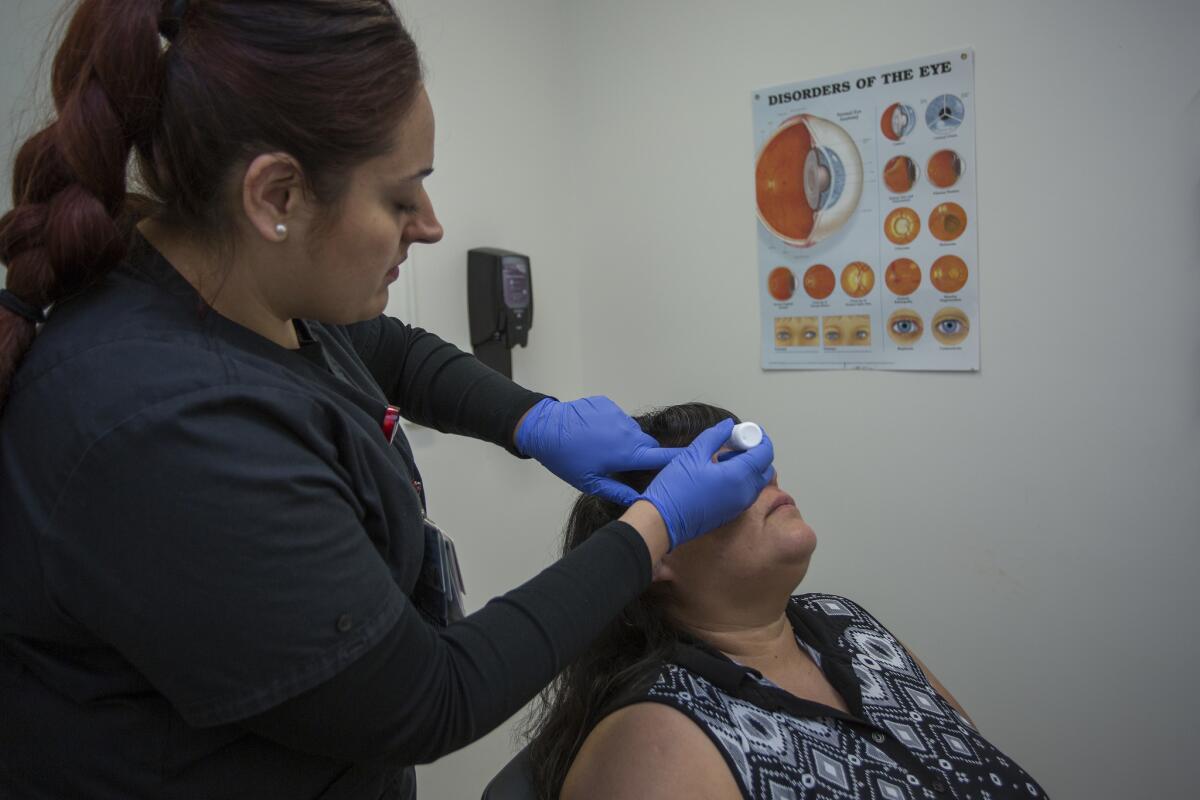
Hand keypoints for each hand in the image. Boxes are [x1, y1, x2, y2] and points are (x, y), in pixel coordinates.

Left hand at [516, 397, 681, 503]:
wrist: (544, 428)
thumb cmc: (567, 459)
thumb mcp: (591, 483)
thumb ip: (620, 491)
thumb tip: (641, 501)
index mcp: (627, 453)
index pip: (663, 457)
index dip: (680, 460)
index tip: (693, 461)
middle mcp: (628, 432)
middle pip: (649, 445)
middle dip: (644, 454)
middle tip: (628, 465)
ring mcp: (618, 415)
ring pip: (632, 432)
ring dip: (625, 441)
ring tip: (604, 449)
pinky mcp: (608, 404)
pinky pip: (617, 419)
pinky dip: (611, 427)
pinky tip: (595, 434)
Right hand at [637, 418, 774, 549]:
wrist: (663, 522)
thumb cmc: (675, 489)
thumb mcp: (693, 454)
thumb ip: (714, 436)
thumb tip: (728, 425)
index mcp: (738, 476)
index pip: (764, 453)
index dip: (759, 437)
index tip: (746, 430)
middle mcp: (745, 493)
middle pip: (764, 468)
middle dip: (755, 452)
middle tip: (735, 443)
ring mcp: (740, 505)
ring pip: (756, 481)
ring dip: (748, 466)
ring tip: (723, 458)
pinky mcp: (732, 513)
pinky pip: (747, 492)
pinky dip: (742, 479)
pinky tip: (719, 474)